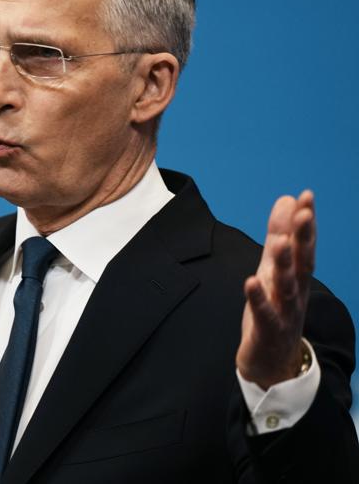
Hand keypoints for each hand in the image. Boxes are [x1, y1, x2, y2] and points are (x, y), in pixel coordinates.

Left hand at [236, 190, 315, 389]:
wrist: (273, 361)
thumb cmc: (275, 310)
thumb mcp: (274, 268)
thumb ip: (279, 235)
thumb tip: (286, 200)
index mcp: (296, 276)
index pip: (304, 245)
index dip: (305, 222)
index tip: (306, 196)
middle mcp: (295, 292)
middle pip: (302, 263)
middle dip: (304, 238)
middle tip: (305, 213)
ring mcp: (285, 313)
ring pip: (287, 287)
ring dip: (286, 265)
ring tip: (282, 242)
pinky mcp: (268, 331)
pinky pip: (265, 314)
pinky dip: (258, 298)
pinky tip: (250, 281)